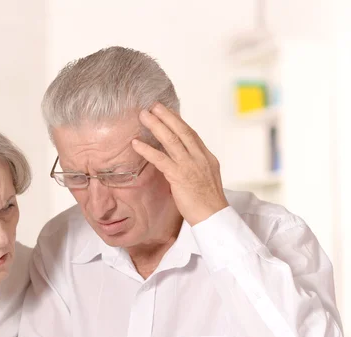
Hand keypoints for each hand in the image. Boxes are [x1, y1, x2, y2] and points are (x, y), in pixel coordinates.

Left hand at [132, 103, 228, 225]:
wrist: (214, 217)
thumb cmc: (207, 203)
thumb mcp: (204, 179)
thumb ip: (193, 167)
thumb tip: (180, 162)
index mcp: (206, 157)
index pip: (191, 134)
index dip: (178, 121)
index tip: (168, 112)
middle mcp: (199, 157)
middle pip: (182, 131)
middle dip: (167, 116)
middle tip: (154, 105)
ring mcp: (190, 165)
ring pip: (171, 140)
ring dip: (156, 125)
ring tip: (143, 115)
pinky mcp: (179, 176)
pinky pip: (160, 159)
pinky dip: (147, 149)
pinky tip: (136, 143)